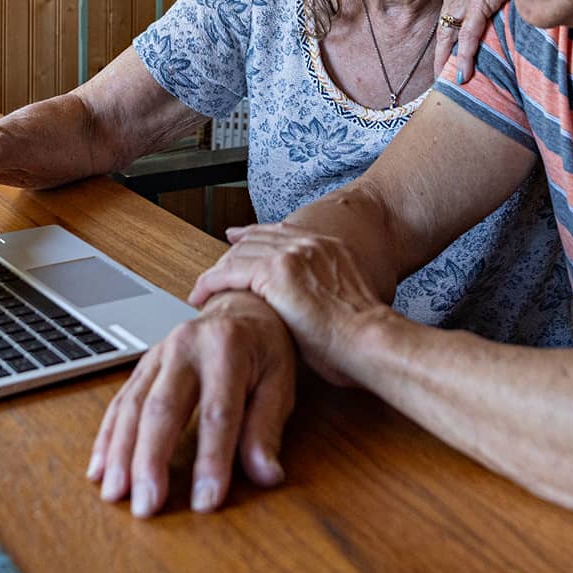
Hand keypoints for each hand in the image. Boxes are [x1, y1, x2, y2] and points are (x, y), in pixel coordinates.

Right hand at [87, 291, 295, 517]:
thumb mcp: (280, 382)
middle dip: (151, 460)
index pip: (218, 412)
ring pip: (133, 405)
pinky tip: (99, 468)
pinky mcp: (144, 364)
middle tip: (146, 506)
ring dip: (121, 453)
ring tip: (115, 494)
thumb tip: (266, 474)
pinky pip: (120, 401)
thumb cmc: (265, 348)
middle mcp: (187, 345)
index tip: (205, 502)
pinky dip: (108, 437)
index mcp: (228, 347)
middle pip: (163, 407)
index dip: (211, 460)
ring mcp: (160, 353)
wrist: (243, 307)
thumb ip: (267, 428)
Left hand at [190, 223, 390, 385]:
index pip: (281, 233)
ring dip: (218, 272)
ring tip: (203, 289)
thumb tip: (307, 315)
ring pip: (240, 254)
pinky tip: (201, 295)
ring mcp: (292, 255)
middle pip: (256, 240)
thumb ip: (322, 297)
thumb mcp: (344, 303)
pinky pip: (231, 271)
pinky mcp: (274, 273)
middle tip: (212, 270)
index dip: (254, 235)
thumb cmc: (362, 339)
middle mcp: (310, 244)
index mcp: (329, 247)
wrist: (370, 339)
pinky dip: (212, 282)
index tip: (236, 238)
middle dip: (230, 253)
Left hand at [434, 0, 512, 83]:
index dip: (447, 33)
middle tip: (438, 75)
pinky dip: (465, 56)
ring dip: (448, 61)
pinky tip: (464, 73)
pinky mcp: (478, 2)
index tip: (446, 50)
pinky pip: (469, 35)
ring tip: (447, 81)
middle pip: (444, 27)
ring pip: (451, 35)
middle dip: (440, 53)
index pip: (448, 12)